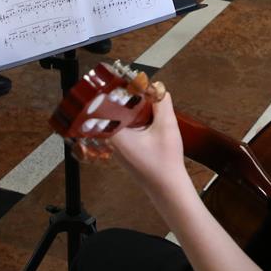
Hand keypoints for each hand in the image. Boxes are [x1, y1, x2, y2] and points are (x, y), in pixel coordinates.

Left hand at [105, 82, 191, 200]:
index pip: (102, 109)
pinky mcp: (125, 151)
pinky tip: (145, 119)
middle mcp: (112, 142)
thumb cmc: (165, 164)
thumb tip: (158, 88)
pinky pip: (122, 130)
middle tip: (132, 89)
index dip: (107, 94)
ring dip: (127, 111)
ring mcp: (117, 148)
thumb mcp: (167, 126)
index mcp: (116, 136)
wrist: (168, 187)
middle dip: (121, 100)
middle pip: (109, 113)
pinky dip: (131, 122)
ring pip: (116, 122)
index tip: (115, 82)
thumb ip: (162, 103)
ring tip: (140, 101)